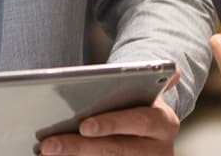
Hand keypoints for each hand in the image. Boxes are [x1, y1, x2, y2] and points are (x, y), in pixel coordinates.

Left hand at [36, 70, 181, 154]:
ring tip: (47, 153)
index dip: (111, 124)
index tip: (84, 126)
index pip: (139, 121)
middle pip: (116, 149)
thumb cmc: (136, 106)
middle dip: (79, 147)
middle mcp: (160, 149)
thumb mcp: (142, 92)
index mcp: (164, 122)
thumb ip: (144, 80)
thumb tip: (173, 71)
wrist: (148, 132)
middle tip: (49, 145)